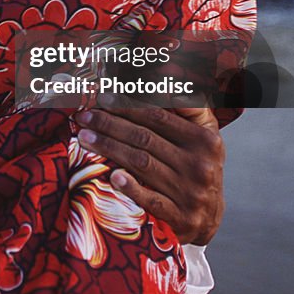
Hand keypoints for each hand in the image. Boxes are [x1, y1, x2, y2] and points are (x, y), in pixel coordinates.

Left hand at [75, 97, 224, 244]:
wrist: (209, 216)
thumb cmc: (197, 165)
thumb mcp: (204, 136)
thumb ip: (188, 108)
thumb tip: (166, 76)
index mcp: (205, 140)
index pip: (159, 117)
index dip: (128, 105)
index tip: (103, 98)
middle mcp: (200, 165)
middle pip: (144, 139)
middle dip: (109, 125)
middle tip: (84, 117)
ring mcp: (190, 193)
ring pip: (141, 164)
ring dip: (109, 148)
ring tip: (84, 137)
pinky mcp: (180, 217)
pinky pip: (151, 200)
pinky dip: (131, 187)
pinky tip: (112, 176)